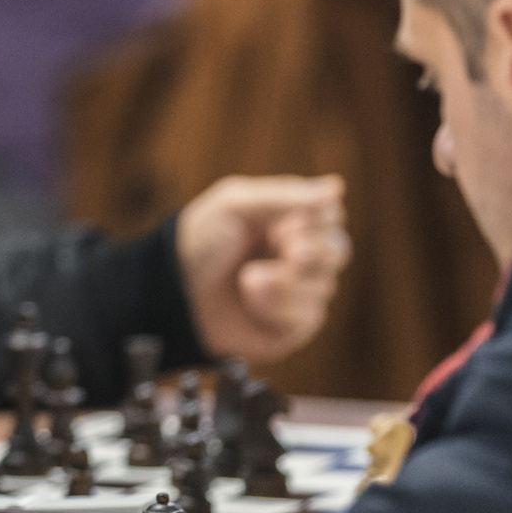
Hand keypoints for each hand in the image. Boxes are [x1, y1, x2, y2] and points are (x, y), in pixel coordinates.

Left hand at [175, 174, 349, 362]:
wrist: (173, 292)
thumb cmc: (200, 242)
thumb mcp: (235, 205)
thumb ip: (285, 196)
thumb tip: (336, 187)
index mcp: (290, 220)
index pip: (331, 216)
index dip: (317, 221)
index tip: (285, 225)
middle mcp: (301, 254)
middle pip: (338, 250)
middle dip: (314, 251)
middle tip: (289, 252)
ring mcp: (299, 291)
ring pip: (324, 285)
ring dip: (285, 281)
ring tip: (247, 278)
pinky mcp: (292, 325)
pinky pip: (308, 316)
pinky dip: (278, 306)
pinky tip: (251, 301)